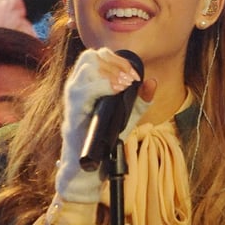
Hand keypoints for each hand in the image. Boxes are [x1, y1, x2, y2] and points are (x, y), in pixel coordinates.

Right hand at [56, 48, 150, 202]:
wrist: (85, 168)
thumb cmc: (102, 139)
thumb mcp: (124, 117)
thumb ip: (139, 100)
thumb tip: (152, 82)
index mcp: (87, 85)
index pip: (98, 56)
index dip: (118, 60)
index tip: (134, 75)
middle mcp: (77, 87)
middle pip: (91, 56)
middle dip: (115, 63)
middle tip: (131, 78)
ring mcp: (73, 99)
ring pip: (86, 67)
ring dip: (110, 71)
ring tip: (125, 84)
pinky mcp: (72, 112)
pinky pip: (84, 91)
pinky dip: (103, 86)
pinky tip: (117, 91)